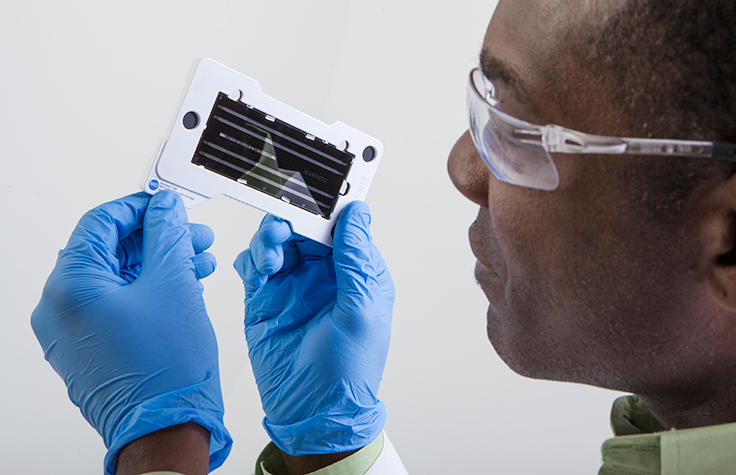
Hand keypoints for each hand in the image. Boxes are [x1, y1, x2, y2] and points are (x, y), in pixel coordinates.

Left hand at [31, 191, 231, 474]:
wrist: (167, 428)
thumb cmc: (166, 370)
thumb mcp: (173, 283)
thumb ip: (167, 235)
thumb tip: (164, 208)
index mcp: (70, 288)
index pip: (100, 223)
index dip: (140, 207)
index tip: (167, 204)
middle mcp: (61, 310)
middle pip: (109, 251)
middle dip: (157, 239)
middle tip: (191, 234)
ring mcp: (73, 333)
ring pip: (118, 279)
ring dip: (158, 264)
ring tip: (197, 260)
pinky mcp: (91, 350)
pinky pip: (118, 305)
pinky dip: (149, 291)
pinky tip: (184, 285)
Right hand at [234, 201, 394, 455]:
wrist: (314, 412)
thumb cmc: (350, 368)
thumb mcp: (362, 309)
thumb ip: (356, 258)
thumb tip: (357, 211)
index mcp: (353, 271)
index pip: (339, 224)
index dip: (326, 204)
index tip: (312, 183)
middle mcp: (322, 273)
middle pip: (303, 226)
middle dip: (291, 217)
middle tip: (284, 223)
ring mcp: (291, 285)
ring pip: (276, 240)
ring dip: (271, 237)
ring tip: (273, 253)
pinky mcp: (264, 299)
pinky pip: (254, 264)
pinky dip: (253, 257)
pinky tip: (259, 267)